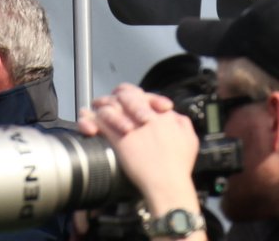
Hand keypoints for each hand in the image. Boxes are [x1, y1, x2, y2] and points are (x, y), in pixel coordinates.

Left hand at [78, 85, 201, 219]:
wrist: (168, 184)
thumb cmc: (179, 166)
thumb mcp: (189, 138)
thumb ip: (180, 121)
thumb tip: (172, 115)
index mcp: (160, 113)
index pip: (142, 94)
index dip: (133, 94)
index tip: (128, 100)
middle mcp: (144, 115)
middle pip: (124, 95)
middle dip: (115, 96)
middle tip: (110, 101)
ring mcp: (130, 126)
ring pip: (110, 106)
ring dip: (102, 106)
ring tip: (96, 108)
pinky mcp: (118, 139)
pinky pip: (102, 124)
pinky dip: (92, 121)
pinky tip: (89, 123)